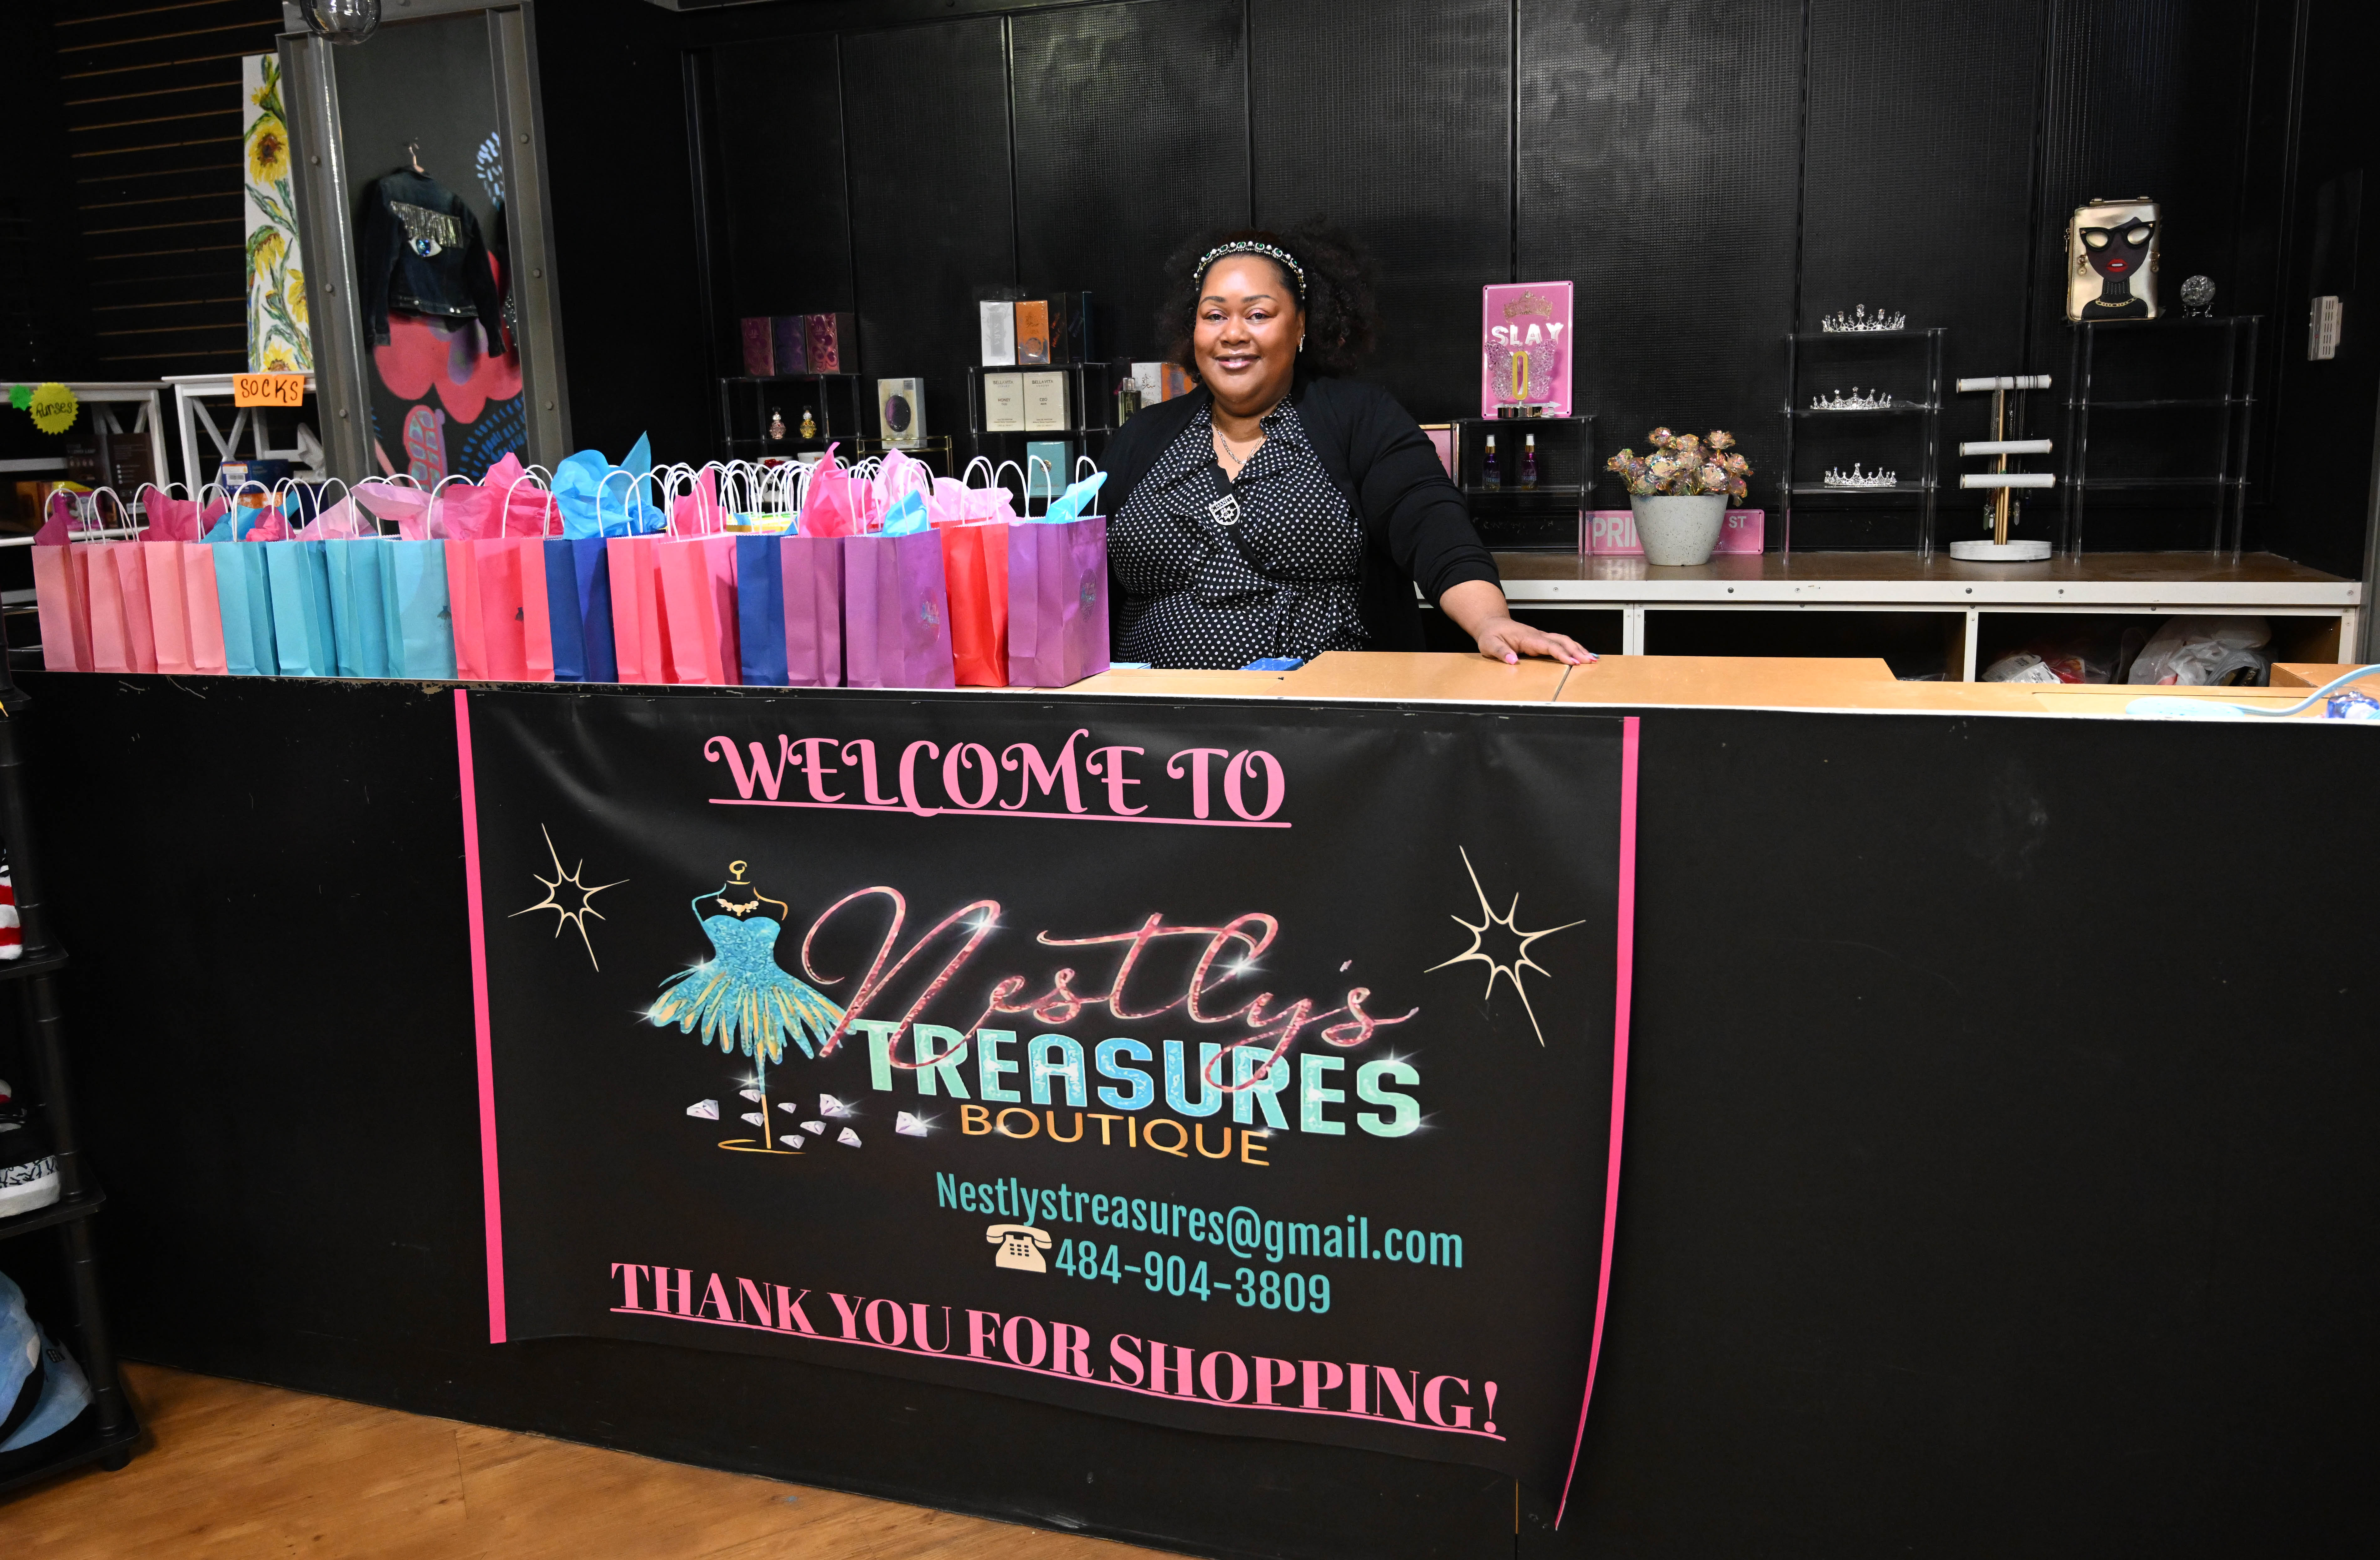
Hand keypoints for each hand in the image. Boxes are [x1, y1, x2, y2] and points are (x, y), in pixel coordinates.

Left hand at [1472, 616, 1594, 665]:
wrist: (1491, 624)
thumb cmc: (1491, 634)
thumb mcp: (1490, 644)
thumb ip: (1501, 652)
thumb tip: (1512, 660)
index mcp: (1527, 637)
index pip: (1549, 646)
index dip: (1562, 654)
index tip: (1573, 662)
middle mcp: (1537, 636)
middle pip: (1562, 641)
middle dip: (1577, 651)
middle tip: (1590, 661)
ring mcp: (1540, 637)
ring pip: (1564, 640)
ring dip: (1578, 649)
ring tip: (1592, 659)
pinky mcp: (1541, 640)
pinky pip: (1559, 643)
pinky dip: (1572, 648)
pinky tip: (1580, 654)